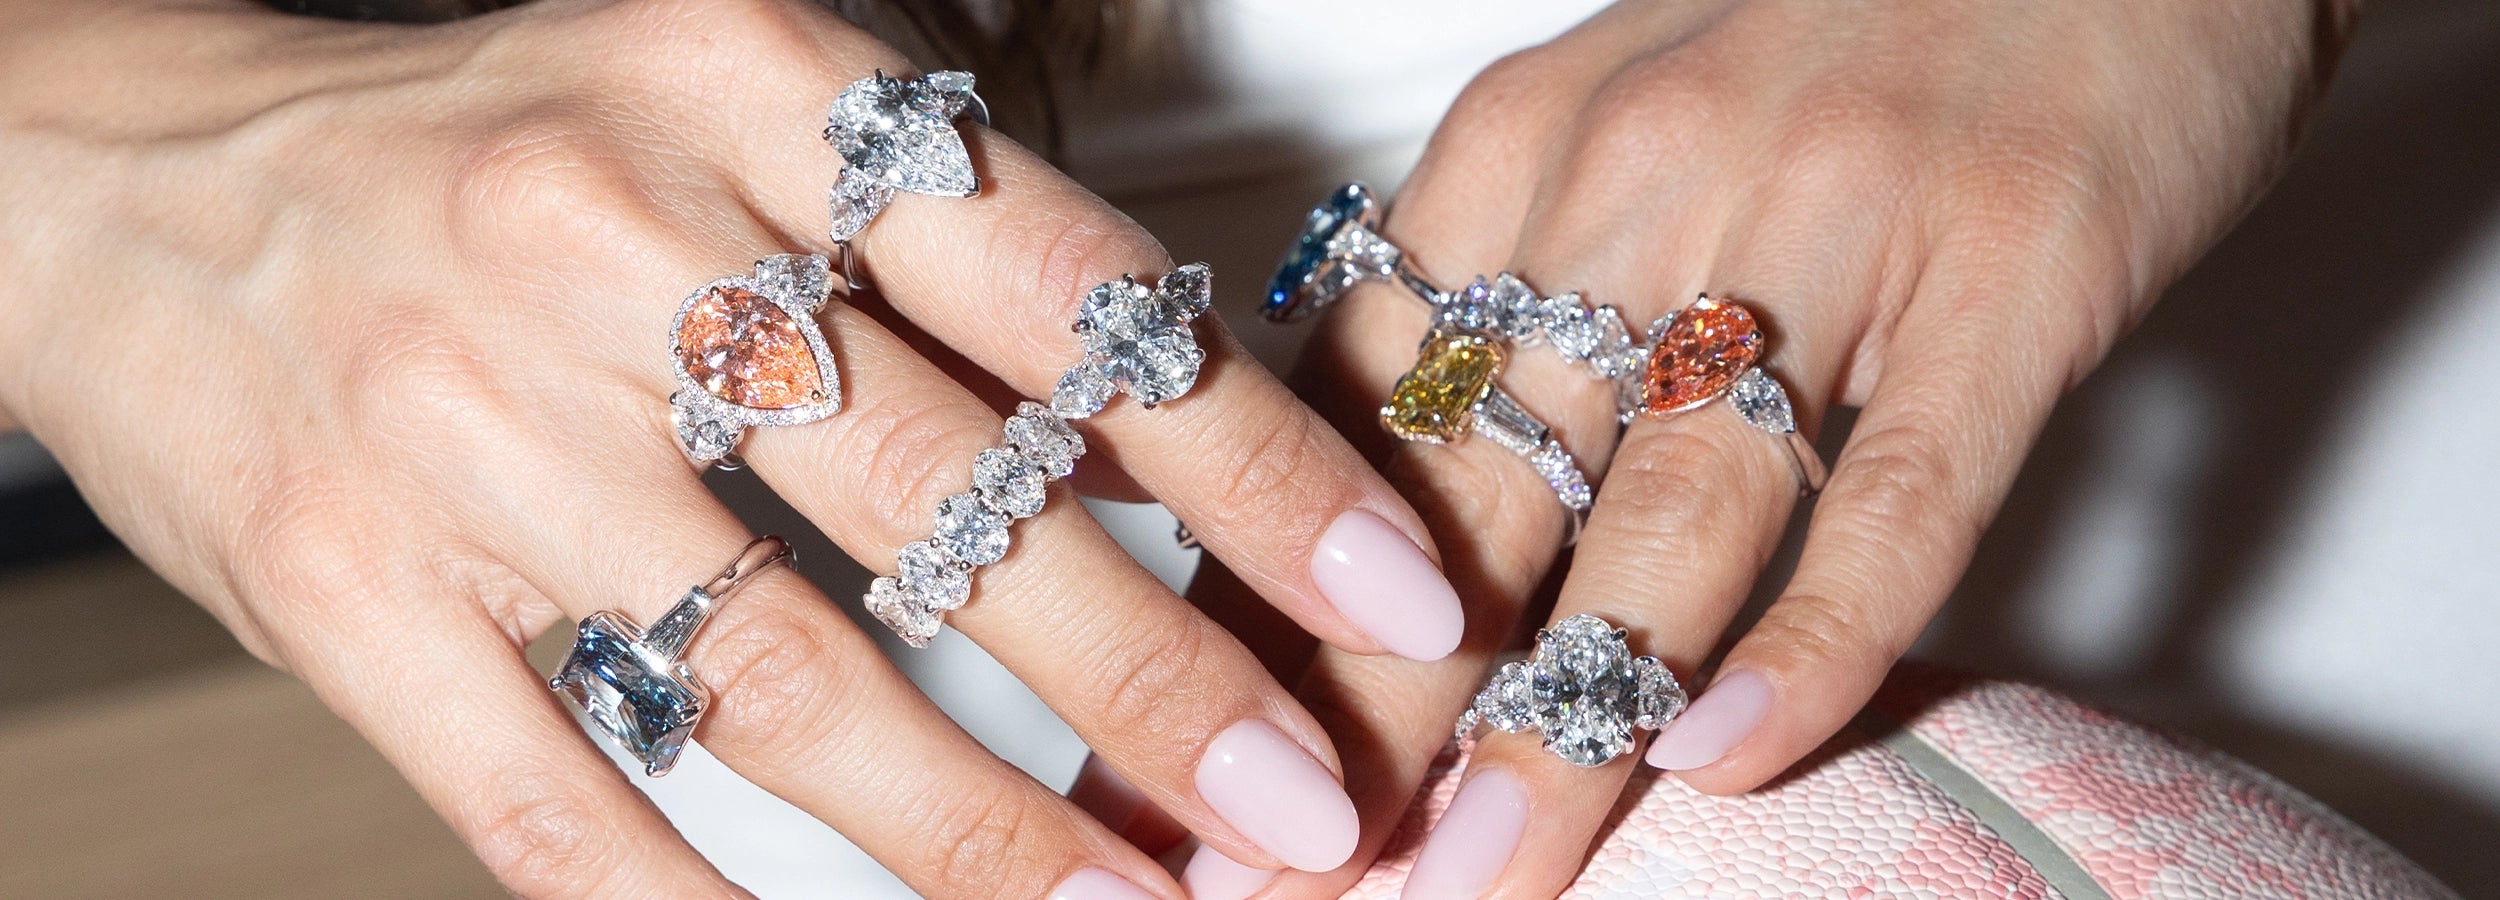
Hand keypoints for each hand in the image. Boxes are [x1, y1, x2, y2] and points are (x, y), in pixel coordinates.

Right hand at [0, 0, 1471, 892]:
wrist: (141, 179)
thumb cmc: (501, 151)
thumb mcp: (732, 111)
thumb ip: (942, 259)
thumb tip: (1167, 472)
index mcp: (743, 85)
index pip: (1064, 296)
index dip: (1251, 466)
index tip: (1391, 600)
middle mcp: (608, 235)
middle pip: (947, 506)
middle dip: (1163, 691)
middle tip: (1314, 816)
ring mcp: (462, 425)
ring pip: (781, 676)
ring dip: (988, 834)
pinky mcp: (341, 585)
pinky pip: (556, 797)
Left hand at [1152, 0, 2357, 893]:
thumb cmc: (1846, 40)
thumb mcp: (1626, 133)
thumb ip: (1507, 298)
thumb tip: (1369, 518)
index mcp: (1526, 145)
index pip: (1354, 415)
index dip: (1269, 604)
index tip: (1214, 754)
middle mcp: (1648, 176)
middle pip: (1476, 486)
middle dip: (1373, 705)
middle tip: (1297, 870)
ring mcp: (1831, 221)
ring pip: (1659, 514)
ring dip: (1559, 720)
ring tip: (1478, 874)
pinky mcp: (2010, 268)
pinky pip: (1901, 487)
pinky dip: (1818, 634)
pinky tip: (1733, 756)